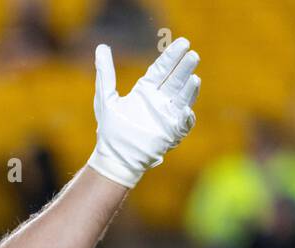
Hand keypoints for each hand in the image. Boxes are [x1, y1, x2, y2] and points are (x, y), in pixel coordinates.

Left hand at [87, 37, 200, 188]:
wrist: (116, 157)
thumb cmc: (110, 131)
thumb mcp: (105, 98)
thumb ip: (105, 73)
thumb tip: (100, 47)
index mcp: (145, 91)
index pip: (162, 69)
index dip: (172, 56)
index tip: (184, 42)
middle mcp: (159, 100)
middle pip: (175, 79)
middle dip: (183, 68)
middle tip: (192, 54)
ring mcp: (167, 114)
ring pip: (182, 96)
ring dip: (189, 87)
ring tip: (194, 77)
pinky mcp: (171, 130)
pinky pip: (183, 119)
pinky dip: (186, 111)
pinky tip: (187, 107)